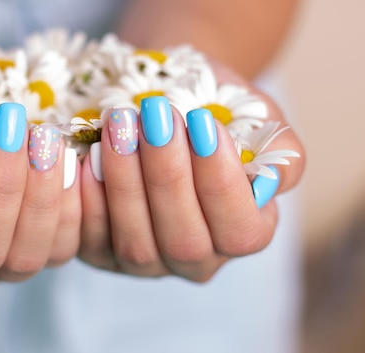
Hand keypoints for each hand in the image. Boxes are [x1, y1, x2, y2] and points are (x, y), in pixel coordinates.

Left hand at [78, 62, 305, 280]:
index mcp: (242, 233)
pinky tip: (87, 153)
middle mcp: (195, 259)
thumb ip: (279, 151)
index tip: (203, 123)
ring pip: (136, 244)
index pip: (240, 232)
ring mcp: (145, 261)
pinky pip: (89, 237)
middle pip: (184, 242)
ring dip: (125, 182)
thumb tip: (268, 180)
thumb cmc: (212, 110)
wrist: (160, 102)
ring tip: (119, 124)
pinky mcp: (99, 251)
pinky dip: (85, 195)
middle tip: (154, 115)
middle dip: (168, 175)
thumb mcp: (256, 118)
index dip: (221, 182)